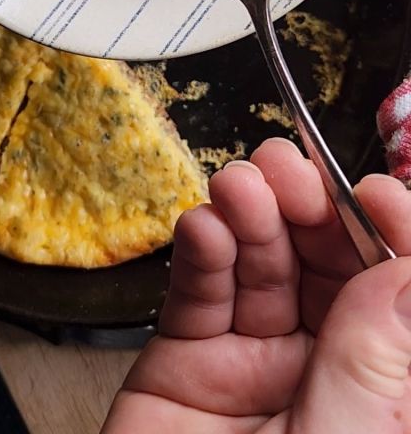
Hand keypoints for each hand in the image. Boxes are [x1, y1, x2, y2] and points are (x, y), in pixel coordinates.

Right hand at [102, 138, 410, 432]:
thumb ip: (374, 371)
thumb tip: (410, 274)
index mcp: (385, 403)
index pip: (403, 298)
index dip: (398, 236)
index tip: (376, 195)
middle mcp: (330, 379)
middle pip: (332, 269)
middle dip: (313, 211)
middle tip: (289, 175)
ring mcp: (258, 370)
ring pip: (266, 268)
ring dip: (252, 216)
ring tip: (242, 189)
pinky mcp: (188, 367)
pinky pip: (200, 295)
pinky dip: (201, 252)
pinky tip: (204, 229)